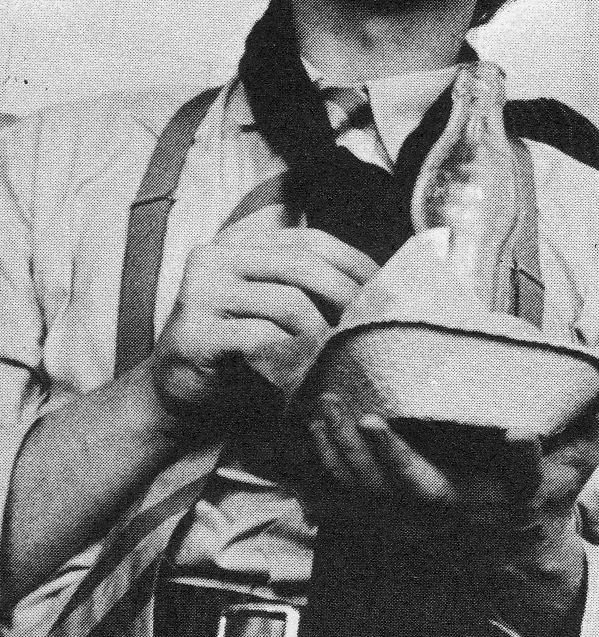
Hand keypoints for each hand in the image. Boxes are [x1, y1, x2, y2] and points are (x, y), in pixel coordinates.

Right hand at [150, 227, 377, 429]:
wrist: (172, 397)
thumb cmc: (238, 354)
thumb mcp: (275, 310)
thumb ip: (309, 289)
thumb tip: (381, 286)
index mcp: (240, 242)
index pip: (310, 239)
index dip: (355, 263)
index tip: (387, 292)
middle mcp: (217, 256)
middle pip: (303, 264)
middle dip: (348, 296)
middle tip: (374, 327)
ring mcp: (200, 291)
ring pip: (287, 301)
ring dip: (325, 333)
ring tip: (345, 356)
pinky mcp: (193, 332)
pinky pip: (260, 338)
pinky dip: (293, 356)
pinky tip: (308, 373)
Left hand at [301, 398, 598, 614]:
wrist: (517, 547)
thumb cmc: (546, 485)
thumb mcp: (580, 454)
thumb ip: (593, 417)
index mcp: (515, 491)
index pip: (526, 476)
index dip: (524, 458)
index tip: (518, 433)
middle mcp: (467, 511)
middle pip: (425, 491)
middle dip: (393, 456)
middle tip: (369, 417)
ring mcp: (426, 519)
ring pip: (376, 495)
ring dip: (346, 453)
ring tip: (326, 405)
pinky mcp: (397, 516)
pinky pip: (353, 497)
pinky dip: (328, 465)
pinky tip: (311, 427)